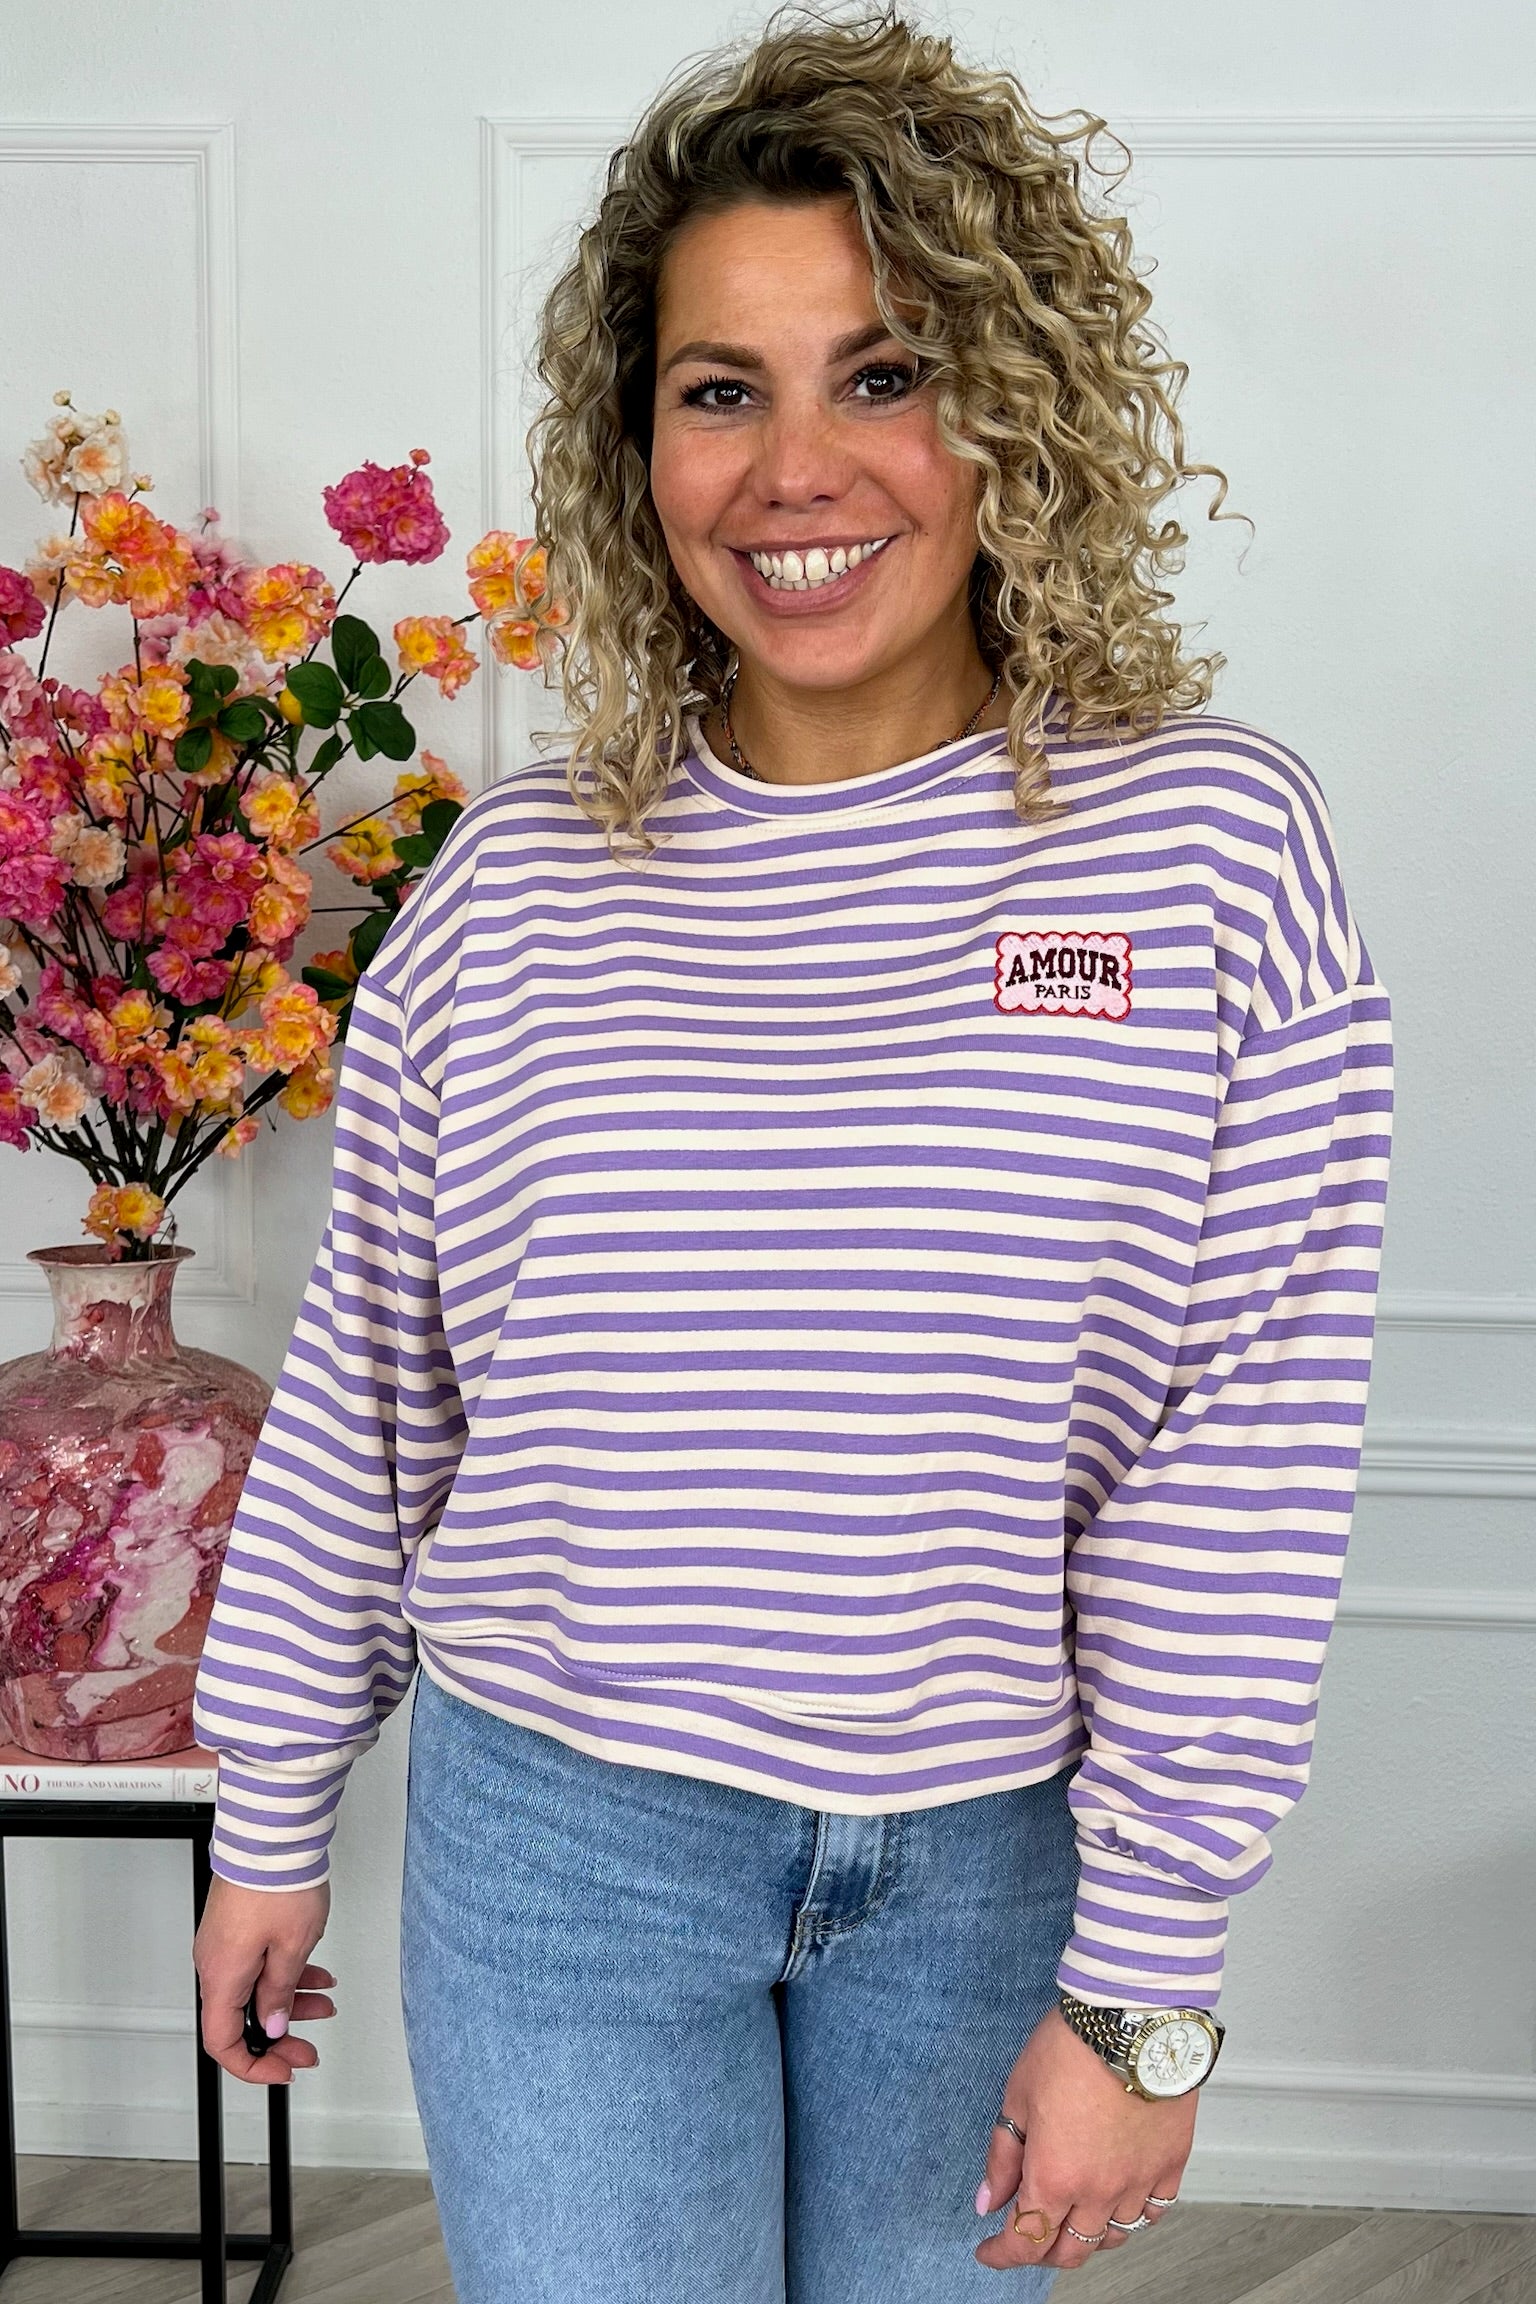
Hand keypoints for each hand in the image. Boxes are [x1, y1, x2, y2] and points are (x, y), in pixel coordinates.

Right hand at [193, 1874, 334, 2086]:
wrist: (272, 1833)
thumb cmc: (278, 1882)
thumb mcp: (292, 1948)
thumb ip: (280, 1993)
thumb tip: (274, 2024)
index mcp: (222, 1976)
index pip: (224, 2042)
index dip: (253, 2066)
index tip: (283, 2069)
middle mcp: (215, 1962)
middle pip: (240, 2018)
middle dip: (279, 2035)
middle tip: (309, 2046)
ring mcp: (224, 1942)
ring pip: (253, 1989)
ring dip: (289, 2001)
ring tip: (325, 2002)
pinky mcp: (237, 1925)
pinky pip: (257, 1963)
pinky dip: (284, 1973)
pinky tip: (314, 1972)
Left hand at [973, 2005, 1194, 2271]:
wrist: (1132, 2018)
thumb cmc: (1073, 2047)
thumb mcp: (1017, 2095)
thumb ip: (1003, 2156)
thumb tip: (989, 2199)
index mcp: (1055, 2177)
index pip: (1024, 2242)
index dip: (1001, 2254)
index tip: (989, 2250)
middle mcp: (1099, 2191)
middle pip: (1069, 2251)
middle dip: (1040, 2250)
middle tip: (1027, 2233)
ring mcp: (1139, 2182)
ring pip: (1112, 2238)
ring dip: (1086, 2237)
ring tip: (1072, 2218)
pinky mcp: (1170, 2165)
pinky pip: (1153, 2212)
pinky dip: (1133, 2217)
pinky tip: (1120, 2201)